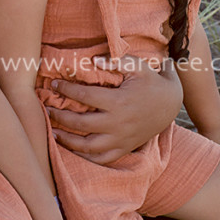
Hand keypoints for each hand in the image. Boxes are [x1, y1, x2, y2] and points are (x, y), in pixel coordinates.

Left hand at [47, 56, 182, 163]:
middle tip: (47, 109)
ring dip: (68, 141)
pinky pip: (102, 159)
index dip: (66, 89)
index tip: (54, 84)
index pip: (85, 96)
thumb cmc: (152, 82)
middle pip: (81, 124)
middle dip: (60, 116)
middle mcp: (117, 124)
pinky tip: (73, 150)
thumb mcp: (139, 67)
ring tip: (53, 132)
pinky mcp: (125, 148)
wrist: (171, 105)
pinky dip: (85, 157)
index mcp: (118, 102)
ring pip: (88, 147)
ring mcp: (121, 139)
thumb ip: (116, 62)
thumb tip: (93, 61)